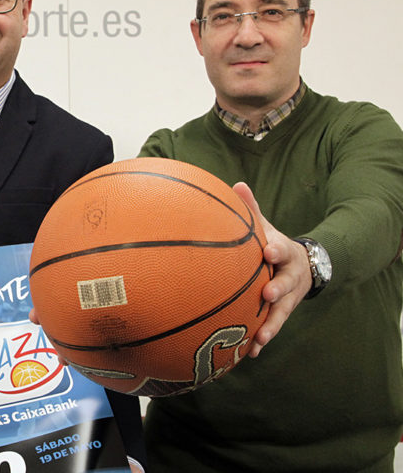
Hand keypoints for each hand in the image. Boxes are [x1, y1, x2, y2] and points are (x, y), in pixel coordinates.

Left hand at [233, 182, 311, 357]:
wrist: (303, 266)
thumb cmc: (272, 244)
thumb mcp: (266, 226)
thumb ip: (252, 210)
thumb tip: (236, 185)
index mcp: (284, 252)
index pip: (281, 249)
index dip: (276, 251)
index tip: (268, 251)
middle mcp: (289, 276)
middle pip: (287, 283)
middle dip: (279, 289)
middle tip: (268, 294)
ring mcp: (288, 297)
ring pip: (282, 312)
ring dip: (271, 325)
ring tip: (261, 338)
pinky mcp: (281, 313)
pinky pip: (272, 326)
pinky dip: (262, 338)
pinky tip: (250, 353)